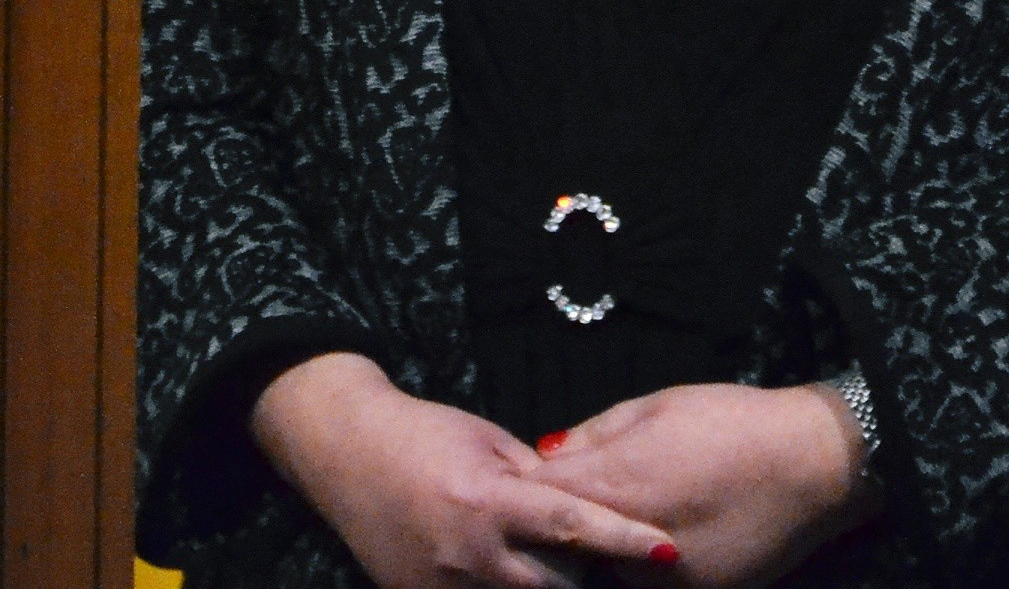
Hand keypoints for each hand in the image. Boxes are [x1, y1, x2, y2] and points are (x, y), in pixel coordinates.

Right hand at [252, 353, 680, 587]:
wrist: (342, 450)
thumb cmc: (421, 434)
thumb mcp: (488, 442)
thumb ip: (540, 481)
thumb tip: (590, 509)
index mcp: (486, 499)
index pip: (571, 525)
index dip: (623, 539)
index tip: (666, 549)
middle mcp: (468, 552)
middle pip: (559, 587)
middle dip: (586, 576)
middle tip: (591, 557)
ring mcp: (442, 586)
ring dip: (545, 587)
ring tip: (538, 559)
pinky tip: (502, 570)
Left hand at [527, 383, 878, 585]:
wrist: (814, 465)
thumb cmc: (731, 421)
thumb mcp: (653, 406)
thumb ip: (593, 434)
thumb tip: (547, 452)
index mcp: (616, 481)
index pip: (541, 495)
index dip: (532, 486)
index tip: (534, 479)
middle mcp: (633, 536)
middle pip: (567, 540)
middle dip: (562, 522)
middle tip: (576, 501)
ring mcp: (668, 576)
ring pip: (607, 568)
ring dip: (603, 548)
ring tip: (634, 513)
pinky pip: (652, 584)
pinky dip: (646, 567)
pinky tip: (668, 533)